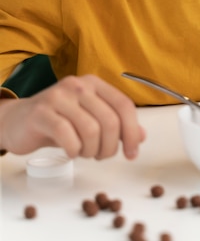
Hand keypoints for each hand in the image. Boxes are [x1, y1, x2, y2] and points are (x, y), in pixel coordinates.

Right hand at [0, 74, 145, 158]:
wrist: (18, 121)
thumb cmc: (58, 121)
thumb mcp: (89, 119)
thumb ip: (115, 125)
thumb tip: (141, 136)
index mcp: (94, 84)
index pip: (124, 105)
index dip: (132, 131)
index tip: (132, 153)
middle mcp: (78, 85)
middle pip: (110, 120)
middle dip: (110, 147)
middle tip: (101, 156)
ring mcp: (59, 96)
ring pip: (91, 130)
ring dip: (92, 151)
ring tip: (85, 154)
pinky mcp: (42, 112)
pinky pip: (67, 135)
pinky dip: (74, 150)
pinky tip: (71, 151)